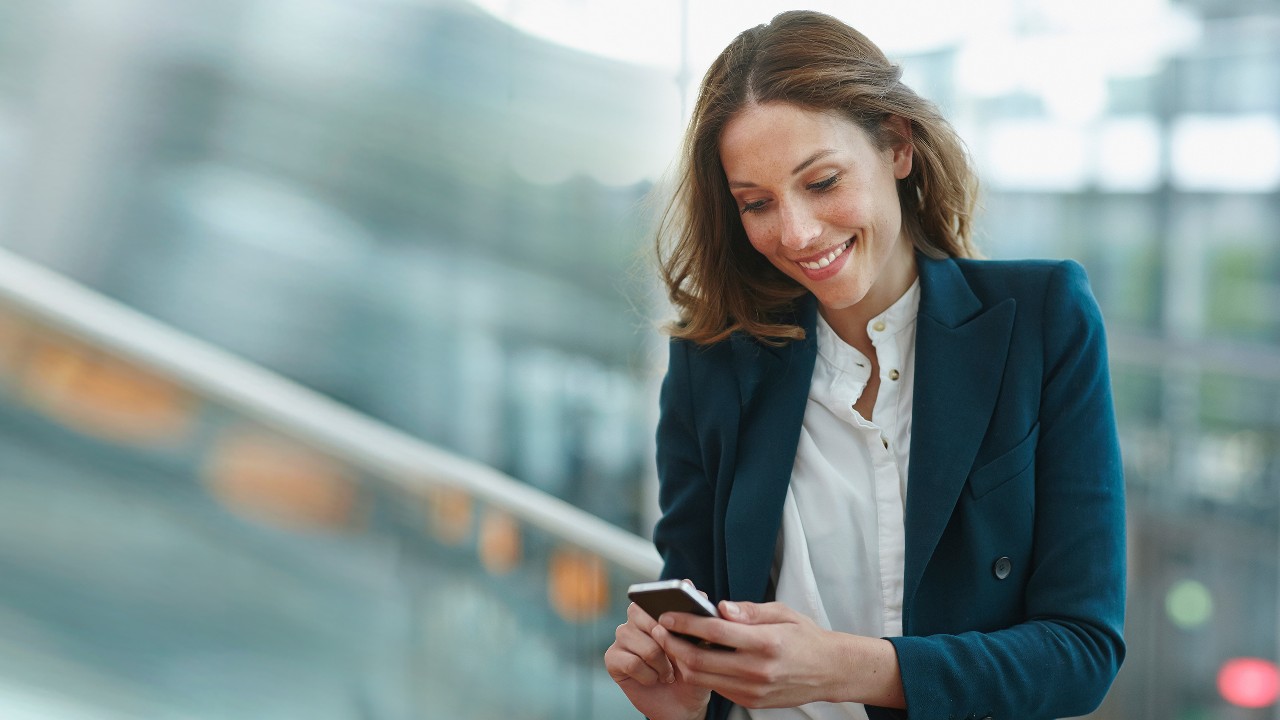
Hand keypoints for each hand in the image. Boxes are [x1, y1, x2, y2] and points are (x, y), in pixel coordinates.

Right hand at [605, 601, 711, 719]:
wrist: (683, 703)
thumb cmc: (693, 669)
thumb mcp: (702, 642)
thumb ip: (695, 613)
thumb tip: (689, 583)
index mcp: (655, 609)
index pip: (653, 595)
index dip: (668, 611)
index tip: (680, 627)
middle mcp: (635, 618)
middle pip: (640, 614)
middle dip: (666, 641)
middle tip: (676, 657)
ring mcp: (622, 637)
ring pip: (642, 643)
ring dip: (661, 664)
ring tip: (667, 673)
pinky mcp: (612, 658)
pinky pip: (632, 662)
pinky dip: (648, 675)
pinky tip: (653, 679)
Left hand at [654, 601, 903, 709]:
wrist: (831, 671)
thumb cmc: (806, 637)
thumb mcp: (783, 613)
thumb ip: (749, 611)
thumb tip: (720, 607)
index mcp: (766, 642)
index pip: (714, 631)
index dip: (685, 622)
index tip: (666, 614)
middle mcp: (758, 669)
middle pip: (700, 659)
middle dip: (673, 644)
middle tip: (659, 630)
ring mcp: (753, 689)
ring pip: (703, 677)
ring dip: (682, 661)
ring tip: (672, 643)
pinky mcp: (751, 701)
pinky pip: (716, 687)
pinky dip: (701, 672)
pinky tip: (695, 657)